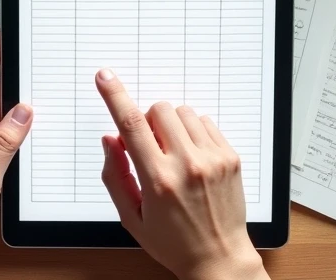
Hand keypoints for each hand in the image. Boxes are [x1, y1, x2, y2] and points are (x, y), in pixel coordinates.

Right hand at [96, 69, 268, 279]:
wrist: (219, 257)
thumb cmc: (173, 242)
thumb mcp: (132, 217)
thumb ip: (116, 175)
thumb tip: (110, 139)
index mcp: (158, 180)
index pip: (131, 125)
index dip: (115, 96)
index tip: (105, 77)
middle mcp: (187, 165)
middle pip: (158, 110)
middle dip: (147, 122)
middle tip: (150, 148)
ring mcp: (212, 159)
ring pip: (182, 112)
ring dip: (171, 126)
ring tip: (173, 155)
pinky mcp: (230, 157)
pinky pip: (205, 121)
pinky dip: (193, 132)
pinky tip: (192, 158)